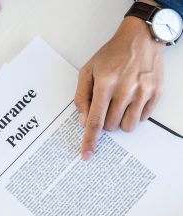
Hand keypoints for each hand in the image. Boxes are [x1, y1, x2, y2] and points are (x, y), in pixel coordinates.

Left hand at [74, 16, 164, 159]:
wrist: (140, 38)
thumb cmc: (112, 54)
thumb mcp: (88, 71)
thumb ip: (82, 96)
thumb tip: (83, 119)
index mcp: (105, 83)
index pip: (95, 120)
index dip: (90, 140)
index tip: (87, 154)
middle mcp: (125, 89)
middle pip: (111, 126)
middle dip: (105, 122)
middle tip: (106, 106)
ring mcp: (143, 92)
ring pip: (128, 126)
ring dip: (120, 121)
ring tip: (119, 104)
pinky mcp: (156, 93)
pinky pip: (142, 118)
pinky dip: (134, 114)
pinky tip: (132, 99)